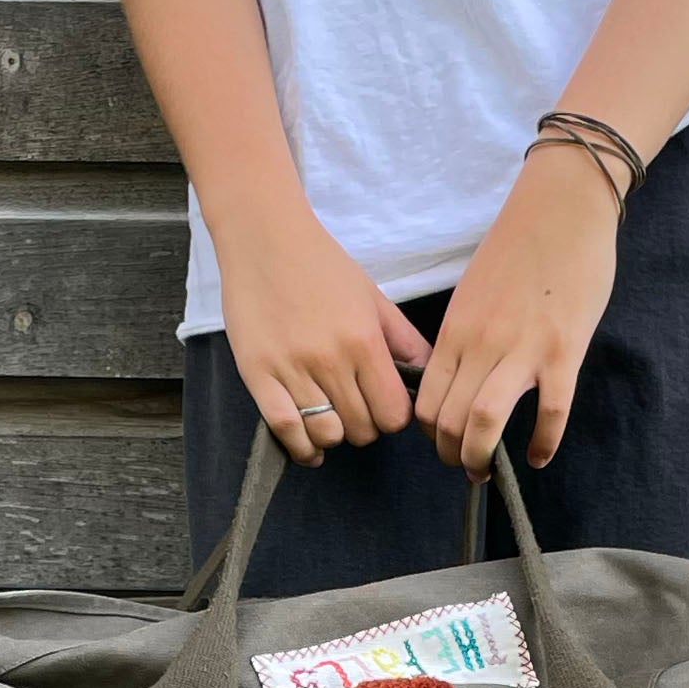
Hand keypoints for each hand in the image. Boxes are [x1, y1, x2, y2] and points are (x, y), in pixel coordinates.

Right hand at [218, 208, 429, 466]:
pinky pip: (285, 429)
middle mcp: (331, 360)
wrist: (264, 239)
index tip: (384, 407)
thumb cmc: (321, 265)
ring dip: (334, 435)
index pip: (394, 413)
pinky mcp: (258, 375)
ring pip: (326, 434)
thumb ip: (404, 340)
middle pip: (362, 429)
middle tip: (356, 410)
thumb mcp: (373, 298)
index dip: (393, 418)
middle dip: (365, 427)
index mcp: (364, 342)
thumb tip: (430, 374)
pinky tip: (310, 447)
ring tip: (331, 420)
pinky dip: (301, 448)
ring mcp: (292, 370)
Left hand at [415, 145, 619, 476]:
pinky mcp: (563, 351)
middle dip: (452, 454)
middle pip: (449, 420)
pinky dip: (542, 443)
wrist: (563, 206)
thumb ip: (464, 336)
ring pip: (484, 422)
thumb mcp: (473, 293)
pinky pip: (551, 413)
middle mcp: (481, 344)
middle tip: (465, 465)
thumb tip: (458, 378)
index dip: (431, 433)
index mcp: (456, 330)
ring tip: (487, 469)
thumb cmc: (519, 246)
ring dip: (480, 457)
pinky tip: (537, 456)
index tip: (444, 441)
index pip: (426, 400)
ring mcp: (522, 350)